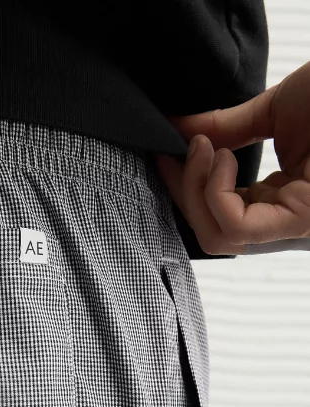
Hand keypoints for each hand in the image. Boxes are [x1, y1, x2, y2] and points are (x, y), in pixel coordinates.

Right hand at [154, 61, 309, 255]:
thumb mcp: (274, 111)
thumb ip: (224, 128)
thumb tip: (175, 131)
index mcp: (284, 204)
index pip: (219, 219)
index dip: (185, 189)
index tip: (166, 150)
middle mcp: (287, 224)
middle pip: (214, 237)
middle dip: (185, 193)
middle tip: (179, 148)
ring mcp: (295, 227)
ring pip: (221, 240)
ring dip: (195, 192)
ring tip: (204, 146)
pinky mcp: (303, 221)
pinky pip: (238, 228)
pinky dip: (214, 193)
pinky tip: (220, 156)